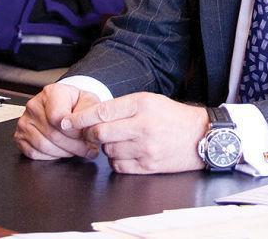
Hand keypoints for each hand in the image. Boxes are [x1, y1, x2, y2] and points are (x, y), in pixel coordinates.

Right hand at [14, 83, 100, 160]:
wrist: (66, 105)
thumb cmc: (77, 104)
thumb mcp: (89, 102)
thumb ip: (91, 114)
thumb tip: (90, 130)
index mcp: (51, 93)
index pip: (58, 117)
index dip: (73, 131)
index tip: (86, 136)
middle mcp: (34, 105)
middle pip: (52, 133)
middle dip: (73, 146)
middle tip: (88, 149)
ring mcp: (24, 121)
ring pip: (43, 145)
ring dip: (64, 152)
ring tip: (78, 150)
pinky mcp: (20, 136)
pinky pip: (34, 153)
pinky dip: (51, 156)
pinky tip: (63, 151)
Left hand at [61, 92, 209, 173]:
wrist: (201, 136)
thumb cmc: (173, 116)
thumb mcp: (151, 101)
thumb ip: (123, 107)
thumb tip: (92, 117)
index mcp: (142, 104)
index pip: (102, 111)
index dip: (80, 117)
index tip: (66, 121)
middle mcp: (143, 125)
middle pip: (100, 133)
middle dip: (94, 134)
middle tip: (98, 132)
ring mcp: (146, 148)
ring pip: (108, 151)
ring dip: (109, 147)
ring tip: (124, 140)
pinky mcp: (148, 166)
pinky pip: (119, 166)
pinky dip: (119, 161)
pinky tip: (130, 152)